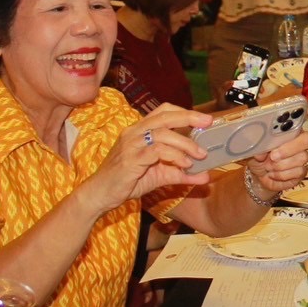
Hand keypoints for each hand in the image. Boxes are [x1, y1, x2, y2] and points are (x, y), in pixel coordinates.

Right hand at [82, 106, 212, 212]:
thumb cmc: (127, 181)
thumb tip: (206, 176)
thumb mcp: (160, 176)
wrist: (100, 194)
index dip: (184, 112)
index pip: (163, 111)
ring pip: (162, 134)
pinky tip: (185, 164)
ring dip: (185, 143)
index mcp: (139, 130)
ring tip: (200, 155)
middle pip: (164, 116)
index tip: (204, 119)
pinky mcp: (130, 159)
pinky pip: (156, 151)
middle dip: (188, 117)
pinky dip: (174, 156)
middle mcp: (134, 132)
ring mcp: (130, 144)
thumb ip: (181, 173)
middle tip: (208, 123)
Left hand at [245, 130, 307, 194]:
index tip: (282, 136)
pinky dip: (282, 175)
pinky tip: (272, 174)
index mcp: (289, 130)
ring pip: (302, 158)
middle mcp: (300, 142)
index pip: (300, 123)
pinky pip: (297, 173)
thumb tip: (260, 153)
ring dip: (281, 165)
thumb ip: (257, 147)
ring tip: (268, 167)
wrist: (259, 174)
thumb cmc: (259, 157)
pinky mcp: (302, 172)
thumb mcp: (254, 149)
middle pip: (306, 140)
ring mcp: (303, 158)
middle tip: (272, 157)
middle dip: (288, 149)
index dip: (296, 124)